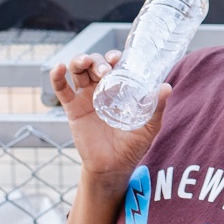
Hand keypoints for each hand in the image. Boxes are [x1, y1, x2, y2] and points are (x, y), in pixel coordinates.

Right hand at [49, 51, 169, 192]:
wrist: (113, 167)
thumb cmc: (132, 145)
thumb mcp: (149, 126)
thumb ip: (156, 107)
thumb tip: (167, 87)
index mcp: (120, 88)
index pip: (115, 64)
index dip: (114, 56)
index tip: (118, 58)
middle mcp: (101, 88)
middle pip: (95, 63)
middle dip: (98, 61)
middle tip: (105, 71)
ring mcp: (85, 97)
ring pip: (78, 70)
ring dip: (80, 60)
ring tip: (85, 62)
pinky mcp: (72, 108)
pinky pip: (61, 89)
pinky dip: (57, 77)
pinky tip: (59, 68)